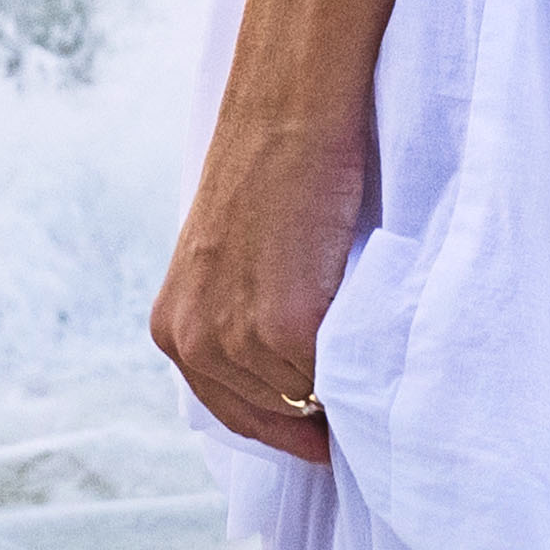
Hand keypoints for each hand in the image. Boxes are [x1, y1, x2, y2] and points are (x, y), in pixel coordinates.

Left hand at [153, 83, 371, 466]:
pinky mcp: (287, 326)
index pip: (233, 414)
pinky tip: (376, 331)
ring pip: (309, 400)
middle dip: (317, 409)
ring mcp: (237, 337)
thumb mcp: (230, 265)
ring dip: (340, 382)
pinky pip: (337, 375)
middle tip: (362, 399)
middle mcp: (192, 341)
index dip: (285, 427)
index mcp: (172, 328)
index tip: (323, 436)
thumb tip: (296, 384)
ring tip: (371, 354)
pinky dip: (361, 361)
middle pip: (275, 415)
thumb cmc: (272, 175)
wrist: (288, 113)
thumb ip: (243, 323)